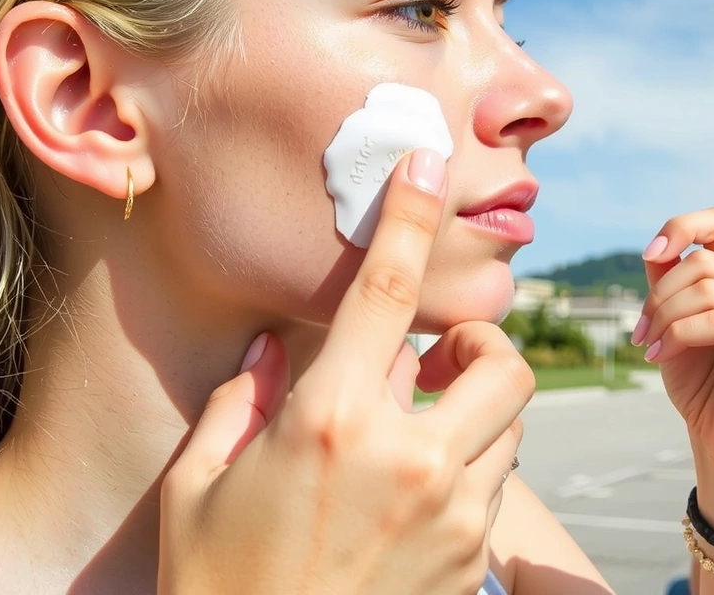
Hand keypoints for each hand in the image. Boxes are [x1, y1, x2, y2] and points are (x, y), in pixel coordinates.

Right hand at [157, 148, 532, 594]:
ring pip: (514, 424)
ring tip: (431, 428)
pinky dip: (477, 469)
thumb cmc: (224, 588)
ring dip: (482, 411)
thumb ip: (241, 402)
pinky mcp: (475, 559)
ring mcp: (454, 511)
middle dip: (486, 350)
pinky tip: (426, 492)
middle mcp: (408, 456)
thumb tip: (278, 349)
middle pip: (507, 363)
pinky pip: (500, 486)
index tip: (425, 162)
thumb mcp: (199, 489)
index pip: (385, 292)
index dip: (409, 215)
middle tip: (444, 362)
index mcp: (330, 422)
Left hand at [637, 207, 713, 477]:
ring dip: (664, 317)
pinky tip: (661, 356)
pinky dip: (678, 335)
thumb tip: (656, 249)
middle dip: (659, 294)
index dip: (681, 227)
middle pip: (704, 262)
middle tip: (641, 330)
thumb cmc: (702, 382)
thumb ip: (669, 283)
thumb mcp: (675, 322)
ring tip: (650, 345)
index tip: (649, 256)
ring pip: (708, 291)